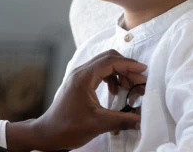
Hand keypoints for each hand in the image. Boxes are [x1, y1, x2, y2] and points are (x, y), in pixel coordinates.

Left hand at [5, 50, 146, 151]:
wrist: (49, 133)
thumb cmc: (68, 127)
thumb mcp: (98, 124)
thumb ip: (122, 120)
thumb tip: (142, 120)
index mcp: (83, 77)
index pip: (110, 61)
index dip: (129, 64)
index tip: (143, 71)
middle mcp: (80, 72)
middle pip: (108, 58)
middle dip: (126, 67)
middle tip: (139, 81)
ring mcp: (78, 77)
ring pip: (104, 65)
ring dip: (119, 73)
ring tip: (128, 89)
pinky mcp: (79, 83)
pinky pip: (99, 73)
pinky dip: (111, 79)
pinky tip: (115, 92)